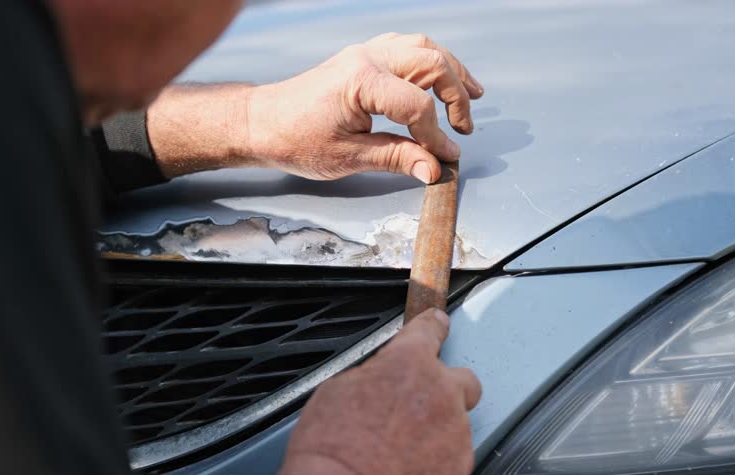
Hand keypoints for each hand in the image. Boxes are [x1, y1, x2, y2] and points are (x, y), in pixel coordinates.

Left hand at [146, 34, 482, 183]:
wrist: (262, 123)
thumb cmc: (296, 139)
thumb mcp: (348, 157)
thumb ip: (396, 158)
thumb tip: (434, 168)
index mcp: (362, 81)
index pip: (417, 106)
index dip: (436, 136)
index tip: (445, 157)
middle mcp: (366, 58)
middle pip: (431, 63)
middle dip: (456, 94)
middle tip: (465, 126)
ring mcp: (364, 52)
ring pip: (422, 47)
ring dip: (450, 70)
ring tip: (473, 94)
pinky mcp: (361, 57)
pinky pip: (405, 47)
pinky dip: (429, 61)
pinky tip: (440, 77)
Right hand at [276, 308, 481, 474]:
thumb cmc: (332, 446)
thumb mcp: (339, 389)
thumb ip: (374, 375)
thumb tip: (380, 379)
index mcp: (409, 363)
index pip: (429, 330)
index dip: (434, 325)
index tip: (438, 321)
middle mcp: (440, 392)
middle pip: (463, 379)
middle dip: (447, 387)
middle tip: (422, 401)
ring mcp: (455, 430)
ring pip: (456, 421)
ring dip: (436, 427)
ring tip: (402, 444)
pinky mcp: (460, 463)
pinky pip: (454, 452)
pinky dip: (437, 456)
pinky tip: (410, 463)